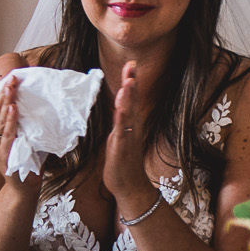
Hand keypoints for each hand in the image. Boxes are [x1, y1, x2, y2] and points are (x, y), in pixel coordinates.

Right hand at [0, 75, 33, 190]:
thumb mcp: (22, 136)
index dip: (0, 94)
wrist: (23, 185)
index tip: (9, 78)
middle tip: (11, 79)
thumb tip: (33, 101)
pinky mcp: (3, 156)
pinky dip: (10, 121)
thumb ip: (22, 122)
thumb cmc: (25, 159)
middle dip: (3, 94)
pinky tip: (13, 109)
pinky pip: (8, 135)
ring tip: (11, 89)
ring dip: (6, 103)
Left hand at [102, 62, 162, 216]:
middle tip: (132, 65)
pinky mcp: (122, 148)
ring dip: (129, 97)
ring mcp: (128, 137)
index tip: (130, 65)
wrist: (129, 185)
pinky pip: (122, 131)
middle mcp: (132, 127)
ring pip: (129, 113)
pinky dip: (122, 119)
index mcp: (130, 124)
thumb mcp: (119, 138)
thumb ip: (119, 123)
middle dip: (132, 83)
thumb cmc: (122, 163)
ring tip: (129, 82)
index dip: (131, 82)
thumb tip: (117, 110)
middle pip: (132, 101)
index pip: (131, 99)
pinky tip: (121, 109)